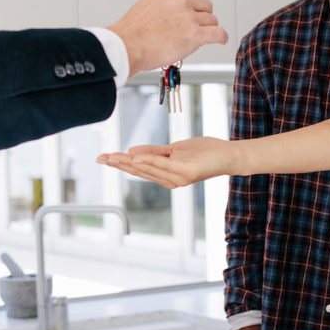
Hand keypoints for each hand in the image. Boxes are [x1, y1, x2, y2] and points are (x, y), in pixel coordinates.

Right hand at [97, 136, 236, 187]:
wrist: (228, 154)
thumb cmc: (204, 152)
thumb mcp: (174, 149)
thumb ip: (153, 151)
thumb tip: (131, 151)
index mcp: (165, 175)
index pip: (138, 168)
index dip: (120, 163)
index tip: (102, 157)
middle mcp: (170, 180)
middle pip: (140, 170)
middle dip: (119, 164)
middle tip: (102, 158)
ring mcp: (178, 178)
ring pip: (149, 168)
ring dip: (129, 162)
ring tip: (114, 156)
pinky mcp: (187, 172)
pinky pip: (164, 165)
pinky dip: (149, 160)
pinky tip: (135, 157)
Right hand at [106, 0, 227, 76]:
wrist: (126, 46)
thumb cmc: (130, 35)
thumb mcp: (144, 11)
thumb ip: (159, 12)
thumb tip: (165, 23)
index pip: (187, 0)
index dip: (188, 12)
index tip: (186, 21)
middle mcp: (180, 2)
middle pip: (204, 7)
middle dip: (202, 18)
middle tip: (199, 28)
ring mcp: (189, 18)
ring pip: (211, 21)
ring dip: (209, 29)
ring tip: (207, 37)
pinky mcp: (195, 35)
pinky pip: (218, 33)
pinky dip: (222, 37)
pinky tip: (222, 40)